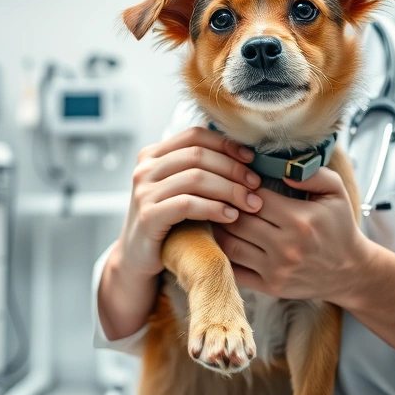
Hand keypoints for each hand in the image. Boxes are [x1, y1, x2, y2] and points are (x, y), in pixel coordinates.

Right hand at [98, 127, 263, 340]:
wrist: (139, 258)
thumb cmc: (169, 221)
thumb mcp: (180, 189)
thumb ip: (200, 169)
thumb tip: (245, 156)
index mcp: (153, 154)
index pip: (195, 135)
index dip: (226, 145)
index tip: (251, 160)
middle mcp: (144, 168)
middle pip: (198, 155)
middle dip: (233, 169)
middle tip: (255, 185)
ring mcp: (143, 192)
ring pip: (196, 178)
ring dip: (229, 190)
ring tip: (250, 204)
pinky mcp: (148, 216)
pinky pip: (187, 204)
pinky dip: (214, 208)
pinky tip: (231, 216)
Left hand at [213, 166, 370, 302]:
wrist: (350, 271)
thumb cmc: (339, 227)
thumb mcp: (336, 193)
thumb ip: (312, 174)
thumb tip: (282, 169)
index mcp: (300, 220)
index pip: (255, 197)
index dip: (243, 187)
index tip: (241, 183)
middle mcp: (286, 246)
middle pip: (238, 220)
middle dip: (227, 207)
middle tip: (221, 198)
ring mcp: (276, 269)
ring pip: (230, 244)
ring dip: (220, 229)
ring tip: (219, 217)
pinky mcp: (270, 287)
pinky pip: (234, 270)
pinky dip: (223, 255)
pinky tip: (224, 242)